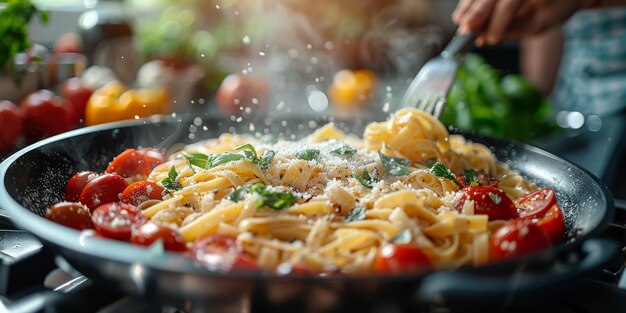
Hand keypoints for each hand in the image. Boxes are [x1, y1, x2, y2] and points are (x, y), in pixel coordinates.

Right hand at [452, 0, 593, 44]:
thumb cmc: (555, 6)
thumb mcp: (543, 22)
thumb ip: (516, 30)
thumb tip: (486, 37)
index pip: (510, 2)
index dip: (498, 22)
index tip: (491, 41)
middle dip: (477, 12)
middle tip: (467, 30)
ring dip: (468, 7)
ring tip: (461, 24)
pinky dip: (468, 2)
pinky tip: (461, 15)